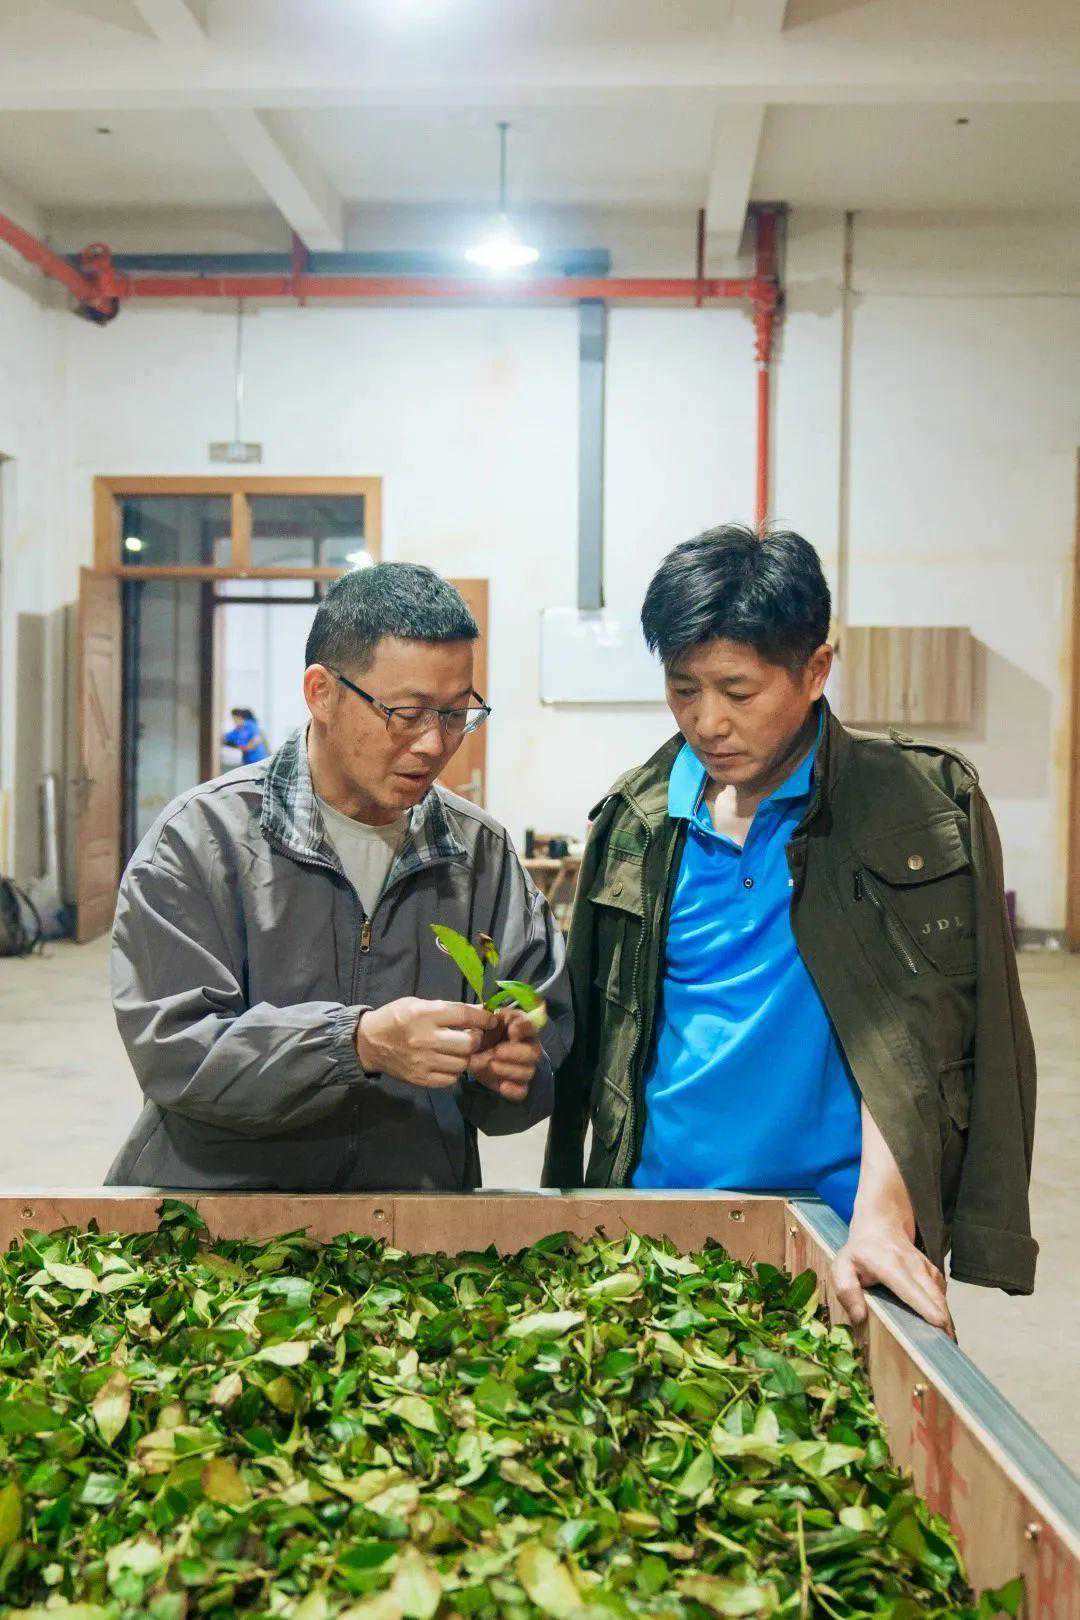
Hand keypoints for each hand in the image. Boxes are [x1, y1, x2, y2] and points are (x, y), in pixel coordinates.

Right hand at [355, 999, 496, 1087]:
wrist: (369, 1043)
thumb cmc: (397, 1018)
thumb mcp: (420, 1004)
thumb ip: (449, 1009)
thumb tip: (481, 1010)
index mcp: (424, 1015)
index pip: (464, 1016)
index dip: (483, 1018)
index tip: (491, 1020)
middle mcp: (425, 1039)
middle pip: (468, 1043)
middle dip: (477, 1039)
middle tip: (474, 1036)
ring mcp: (423, 1062)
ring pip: (462, 1063)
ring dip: (467, 1056)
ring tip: (460, 1050)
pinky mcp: (420, 1078)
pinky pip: (451, 1078)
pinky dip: (455, 1071)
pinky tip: (449, 1062)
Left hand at [468, 1009, 542, 1103]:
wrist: (477, 1056)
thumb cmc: (483, 1035)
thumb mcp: (482, 1023)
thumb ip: (485, 1021)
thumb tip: (486, 1021)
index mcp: (520, 1029)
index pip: (530, 1026)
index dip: (523, 1028)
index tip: (512, 1030)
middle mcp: (528, 1048)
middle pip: (533, 1053)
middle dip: (515, 1053)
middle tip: (497, 1052)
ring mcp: (524, 1068)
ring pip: (528, 1072)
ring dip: (509, 1070)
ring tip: (492, 1065)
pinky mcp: (517, 1085)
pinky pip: (522, 1091)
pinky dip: (513, 1090)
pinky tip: (502, 1086)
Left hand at [833, 1213, 955, 1337]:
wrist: (880, 1226)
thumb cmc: (859, 1252)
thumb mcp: (842, 1267)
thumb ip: (846, 1291)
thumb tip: (859, 1318)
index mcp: (891, 1266)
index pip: (912, 1290)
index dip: (927, 1309)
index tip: (940, 1327)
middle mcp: (914, 1266)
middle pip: (935, 1298)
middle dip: (943, 1324)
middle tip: (946, 1351)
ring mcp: (927, 1268)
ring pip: (942, 1298)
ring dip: (947, 1321)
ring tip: (947, 1346)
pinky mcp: (933, 1273)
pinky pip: (942, 1295)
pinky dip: (943, 1312)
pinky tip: (942, 1330)